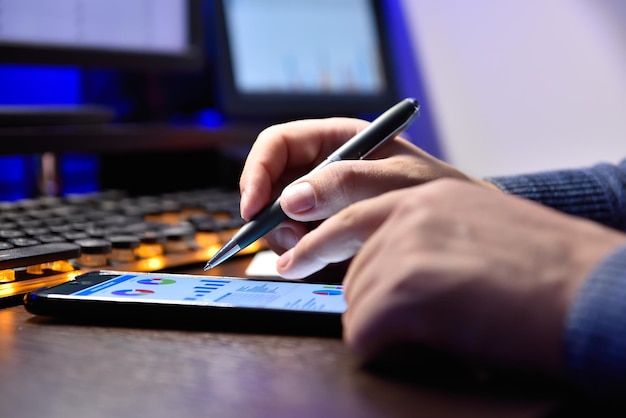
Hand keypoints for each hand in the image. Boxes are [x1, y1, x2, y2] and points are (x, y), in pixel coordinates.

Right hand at [239, 118, 490, 255]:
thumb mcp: (396, 182)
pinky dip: (300, 249)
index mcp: (337, 138)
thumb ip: (346, 185)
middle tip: (290, 239)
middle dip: (268, 211)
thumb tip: (290, 199)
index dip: (257, 171)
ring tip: (313, 249)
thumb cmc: (435, 192)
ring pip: (278, 212)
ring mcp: (323, 196)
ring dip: (285, 235)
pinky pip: (296, 235)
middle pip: (270, 180)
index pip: (278, 143)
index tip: (252, 208)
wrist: (456, 223)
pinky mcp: (326, 223)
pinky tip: (324, 255)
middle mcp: (324, 164)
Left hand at [278, 179, 625, 374]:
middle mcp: (411, 208)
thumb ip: (425, 233)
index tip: (292, 238)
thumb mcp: (477, 228)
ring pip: (354, 298)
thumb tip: (381, 264)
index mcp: (429, 189)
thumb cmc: (544, 271)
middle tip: (311, 279)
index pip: (349, 200)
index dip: (319, 225)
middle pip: (346, 254)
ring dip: (380, 321)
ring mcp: (404, 245)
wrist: (589, 292)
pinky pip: (362, 332)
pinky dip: (384, 348)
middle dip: (341, 277)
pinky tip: (423, 348)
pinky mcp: (403, 289)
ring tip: (427, 330)